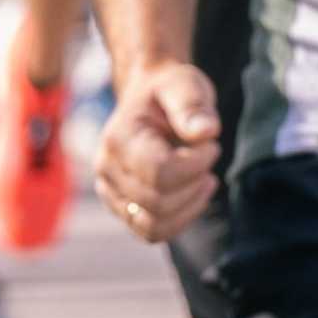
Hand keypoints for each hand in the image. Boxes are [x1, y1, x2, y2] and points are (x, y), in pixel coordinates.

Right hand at [99, 59, 223, 243]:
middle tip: (207, 154)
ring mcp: (111, 192)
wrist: (150, 99)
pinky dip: (181, 218)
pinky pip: (152, 231)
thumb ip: (192, 106)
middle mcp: (106, 169)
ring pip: (154, 225)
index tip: (211, 144)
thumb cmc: (169, 92)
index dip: (194, 164)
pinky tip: (195, 191)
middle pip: (158, 203)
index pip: (159, 172)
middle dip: (194, 182)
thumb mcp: (184, 85)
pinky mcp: (123, 208)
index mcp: (118, 138)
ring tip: (203, 176)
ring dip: (190, 204)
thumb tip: (206, 131)